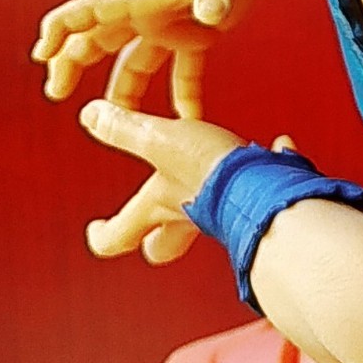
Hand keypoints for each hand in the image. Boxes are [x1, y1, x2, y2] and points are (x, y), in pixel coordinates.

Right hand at [31, 0, 268, 117]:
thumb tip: (209, 15)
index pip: (89, 11)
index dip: (62, 28)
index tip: (42, 53)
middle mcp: (147, 16)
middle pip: (96, 41)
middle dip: (71, 64)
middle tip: (57, 92)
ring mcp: (168, 28)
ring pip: (131, 64)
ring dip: (120, 93)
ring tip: (113, 126)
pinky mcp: (194, 39)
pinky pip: (180, 73)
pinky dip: (183, 96)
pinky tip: (190, 119)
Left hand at [80, 101, 278, 263]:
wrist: (260, 186)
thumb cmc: (207, 169)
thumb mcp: (157, 140)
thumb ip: (124, 128)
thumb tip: (90, 115)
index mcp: (156, 208)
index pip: (117, 237)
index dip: (102, 236)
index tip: (95, 229)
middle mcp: (185, 218)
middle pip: (162, 247)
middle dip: (154, 241)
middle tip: (148, 230)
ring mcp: (220, 214)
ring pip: (205, 223)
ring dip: (202, 207)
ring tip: (206, 179)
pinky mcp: (253, 201)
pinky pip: (257, 188)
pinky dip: (261, 171)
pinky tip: (273, 148)